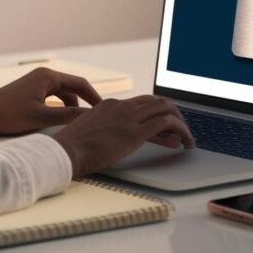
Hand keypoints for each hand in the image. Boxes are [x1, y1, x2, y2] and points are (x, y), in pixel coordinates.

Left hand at [0, 67, 101, 134]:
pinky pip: (53, 97)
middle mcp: (44, 75)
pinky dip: (60, 107)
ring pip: (63, 93)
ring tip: (80, 122)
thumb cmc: (10, 115)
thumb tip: (89, 116)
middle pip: (73, 87)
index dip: (94, 97)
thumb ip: (67, 116)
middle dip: (84, 102)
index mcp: (48, 76)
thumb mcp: (41, 118)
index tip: (105, 110)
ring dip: (72, 106)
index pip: (81, 83)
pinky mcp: (31, 90)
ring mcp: (37, 82)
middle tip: (97, 118)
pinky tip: (62, 120)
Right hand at [52, 95, 195, 178]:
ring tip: (187, 137)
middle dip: (173, 113)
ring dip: (181, 122)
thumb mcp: (88, 132)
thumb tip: (112, 139)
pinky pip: (166, 124)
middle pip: (156, 101)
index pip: (140, 103)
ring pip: (165, 108)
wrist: (65, 151)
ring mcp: (128, 117)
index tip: (163, 126)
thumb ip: (102, 130)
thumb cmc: (71, 148)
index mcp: (109, 105)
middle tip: (180, 128)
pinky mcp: (134, 132)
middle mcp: (121, 106)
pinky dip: (180, 130)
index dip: (155, 113)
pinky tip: (184, 142)